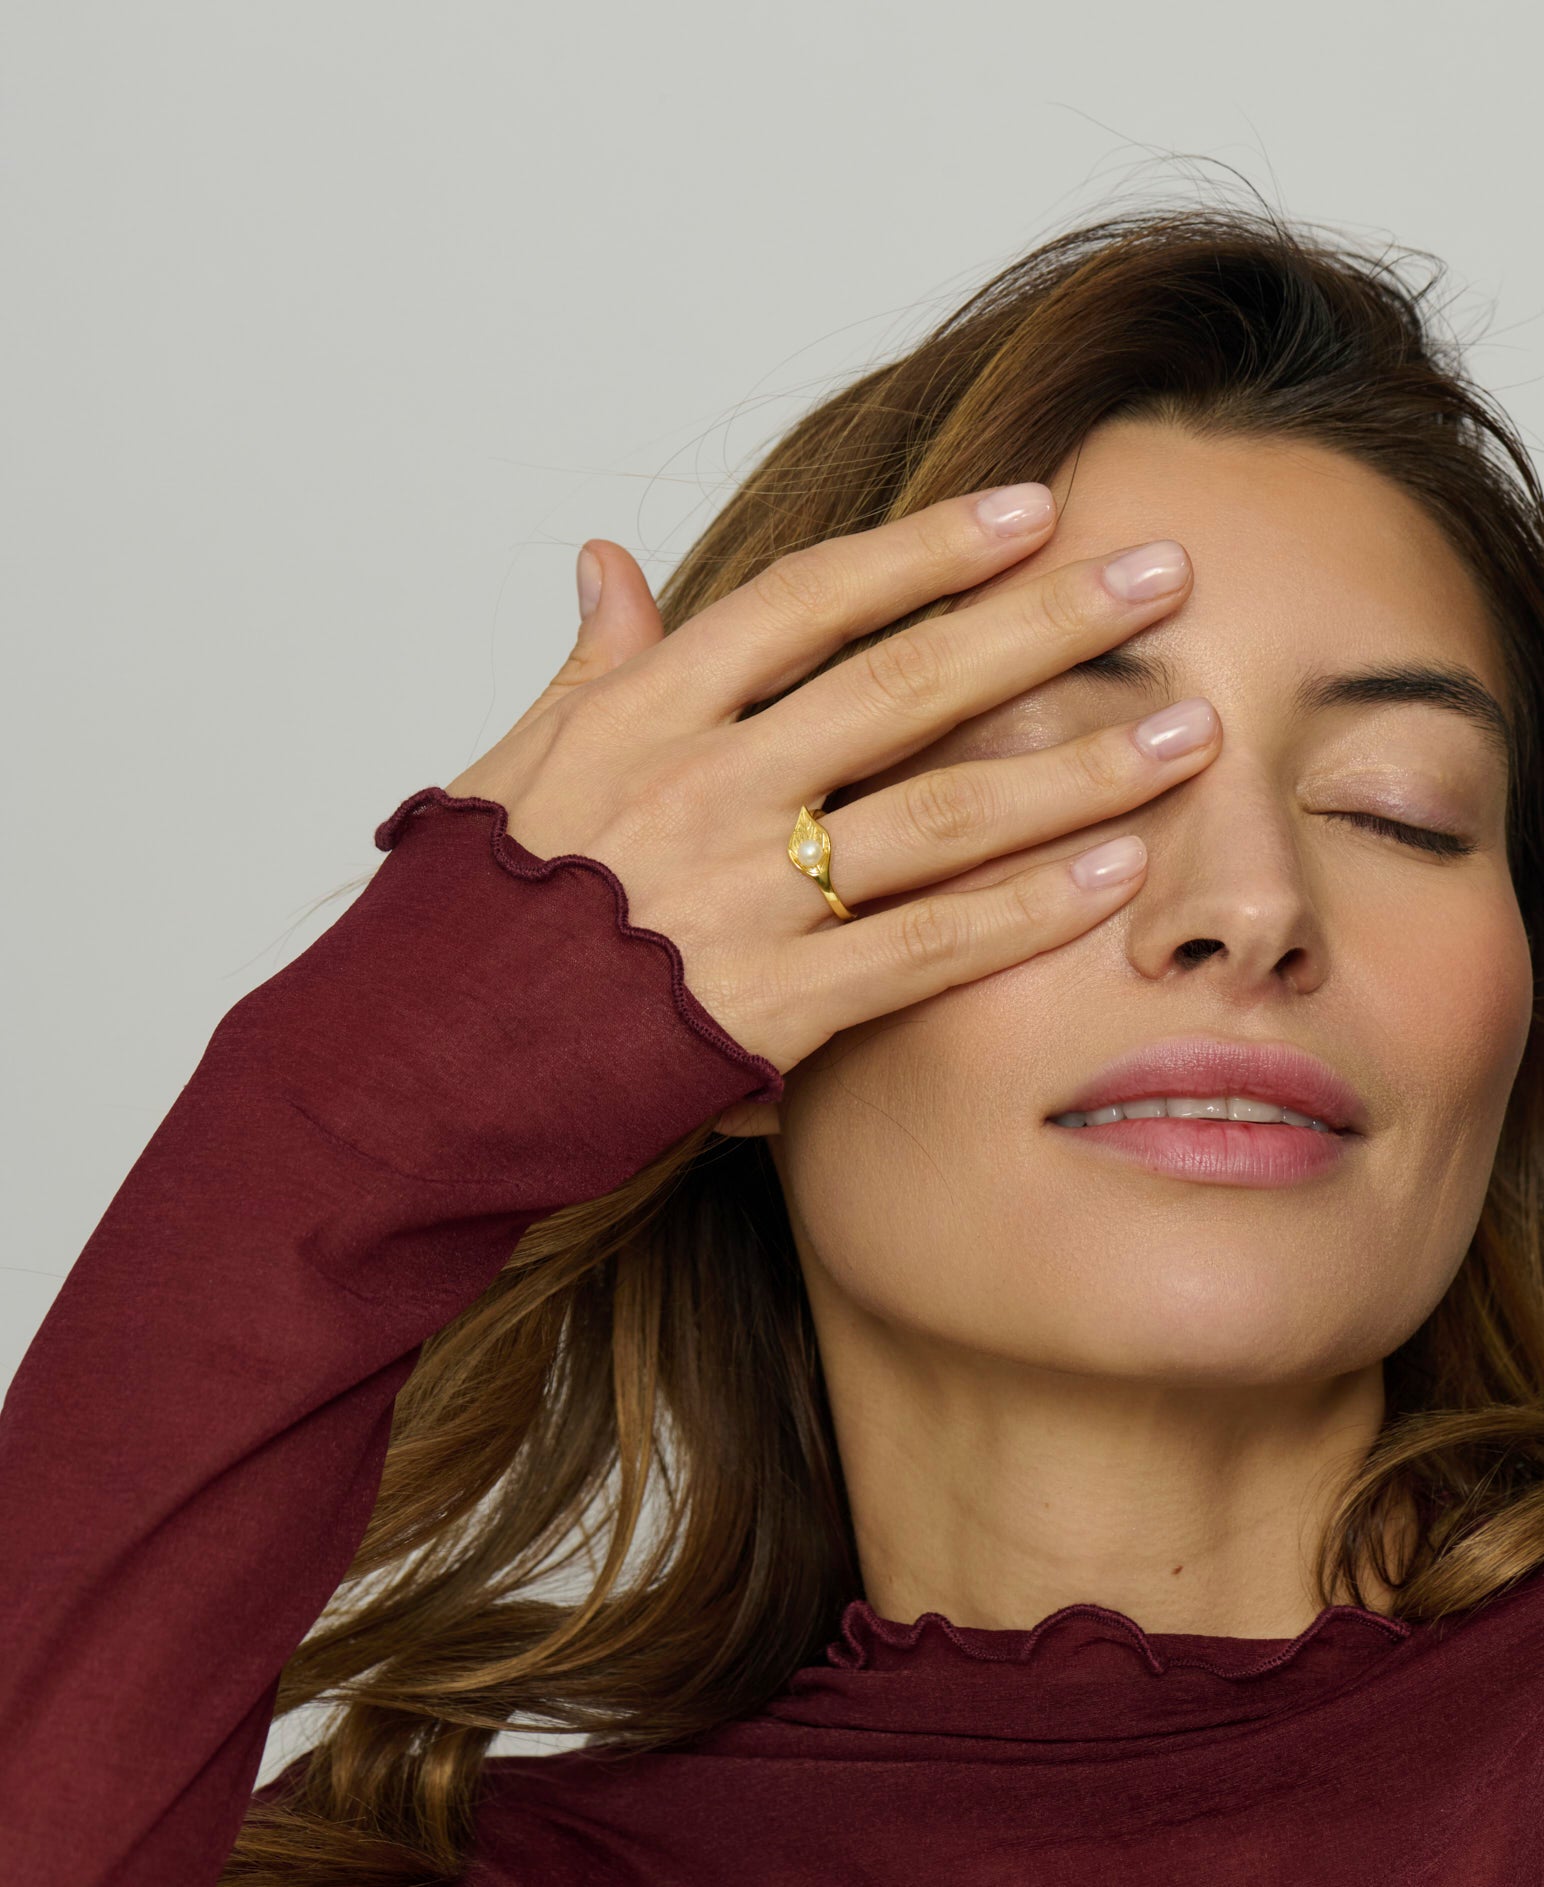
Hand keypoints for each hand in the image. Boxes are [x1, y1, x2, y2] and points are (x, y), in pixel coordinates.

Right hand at [446, 485, 1217, 1116]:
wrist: (409, 1067)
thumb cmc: (468, 913)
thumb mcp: (514, 765)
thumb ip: (591, 664)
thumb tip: (609, 558)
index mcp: (644, 711)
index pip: (810, 599)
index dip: (929, 548)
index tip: (1033, 509)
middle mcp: (703, 784)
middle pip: (906, 685)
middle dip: (1045, 625)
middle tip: (1162, 580)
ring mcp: (740, 895)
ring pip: (939, 813)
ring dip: (1075, 769)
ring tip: (1187, 731)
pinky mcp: (767, 1006)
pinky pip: (922, 947)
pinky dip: (1024, 911)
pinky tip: (1115, 875)